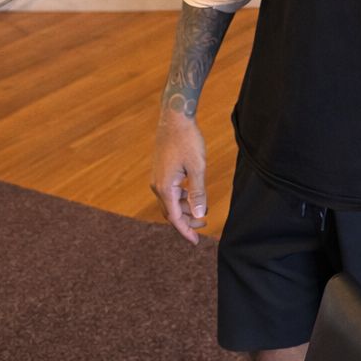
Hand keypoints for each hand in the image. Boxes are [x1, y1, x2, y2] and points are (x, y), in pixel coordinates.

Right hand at [150, 109, 208, 243]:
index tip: (196, 242)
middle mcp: (157, 186)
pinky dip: (181, 198)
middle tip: (203, 225)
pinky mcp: (161, 171)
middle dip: (187, 221)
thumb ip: (198, 193)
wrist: (175, 118)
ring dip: (185, 209)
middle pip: (171, 213)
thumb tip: (200, 215)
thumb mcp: (197, 168)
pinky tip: (193, 194)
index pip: (175, 218)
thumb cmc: (187, 141)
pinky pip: (170, 192)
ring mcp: (158, 178)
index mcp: (165, 188)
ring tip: (203, 210)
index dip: (186, 231)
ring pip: (171, 202)